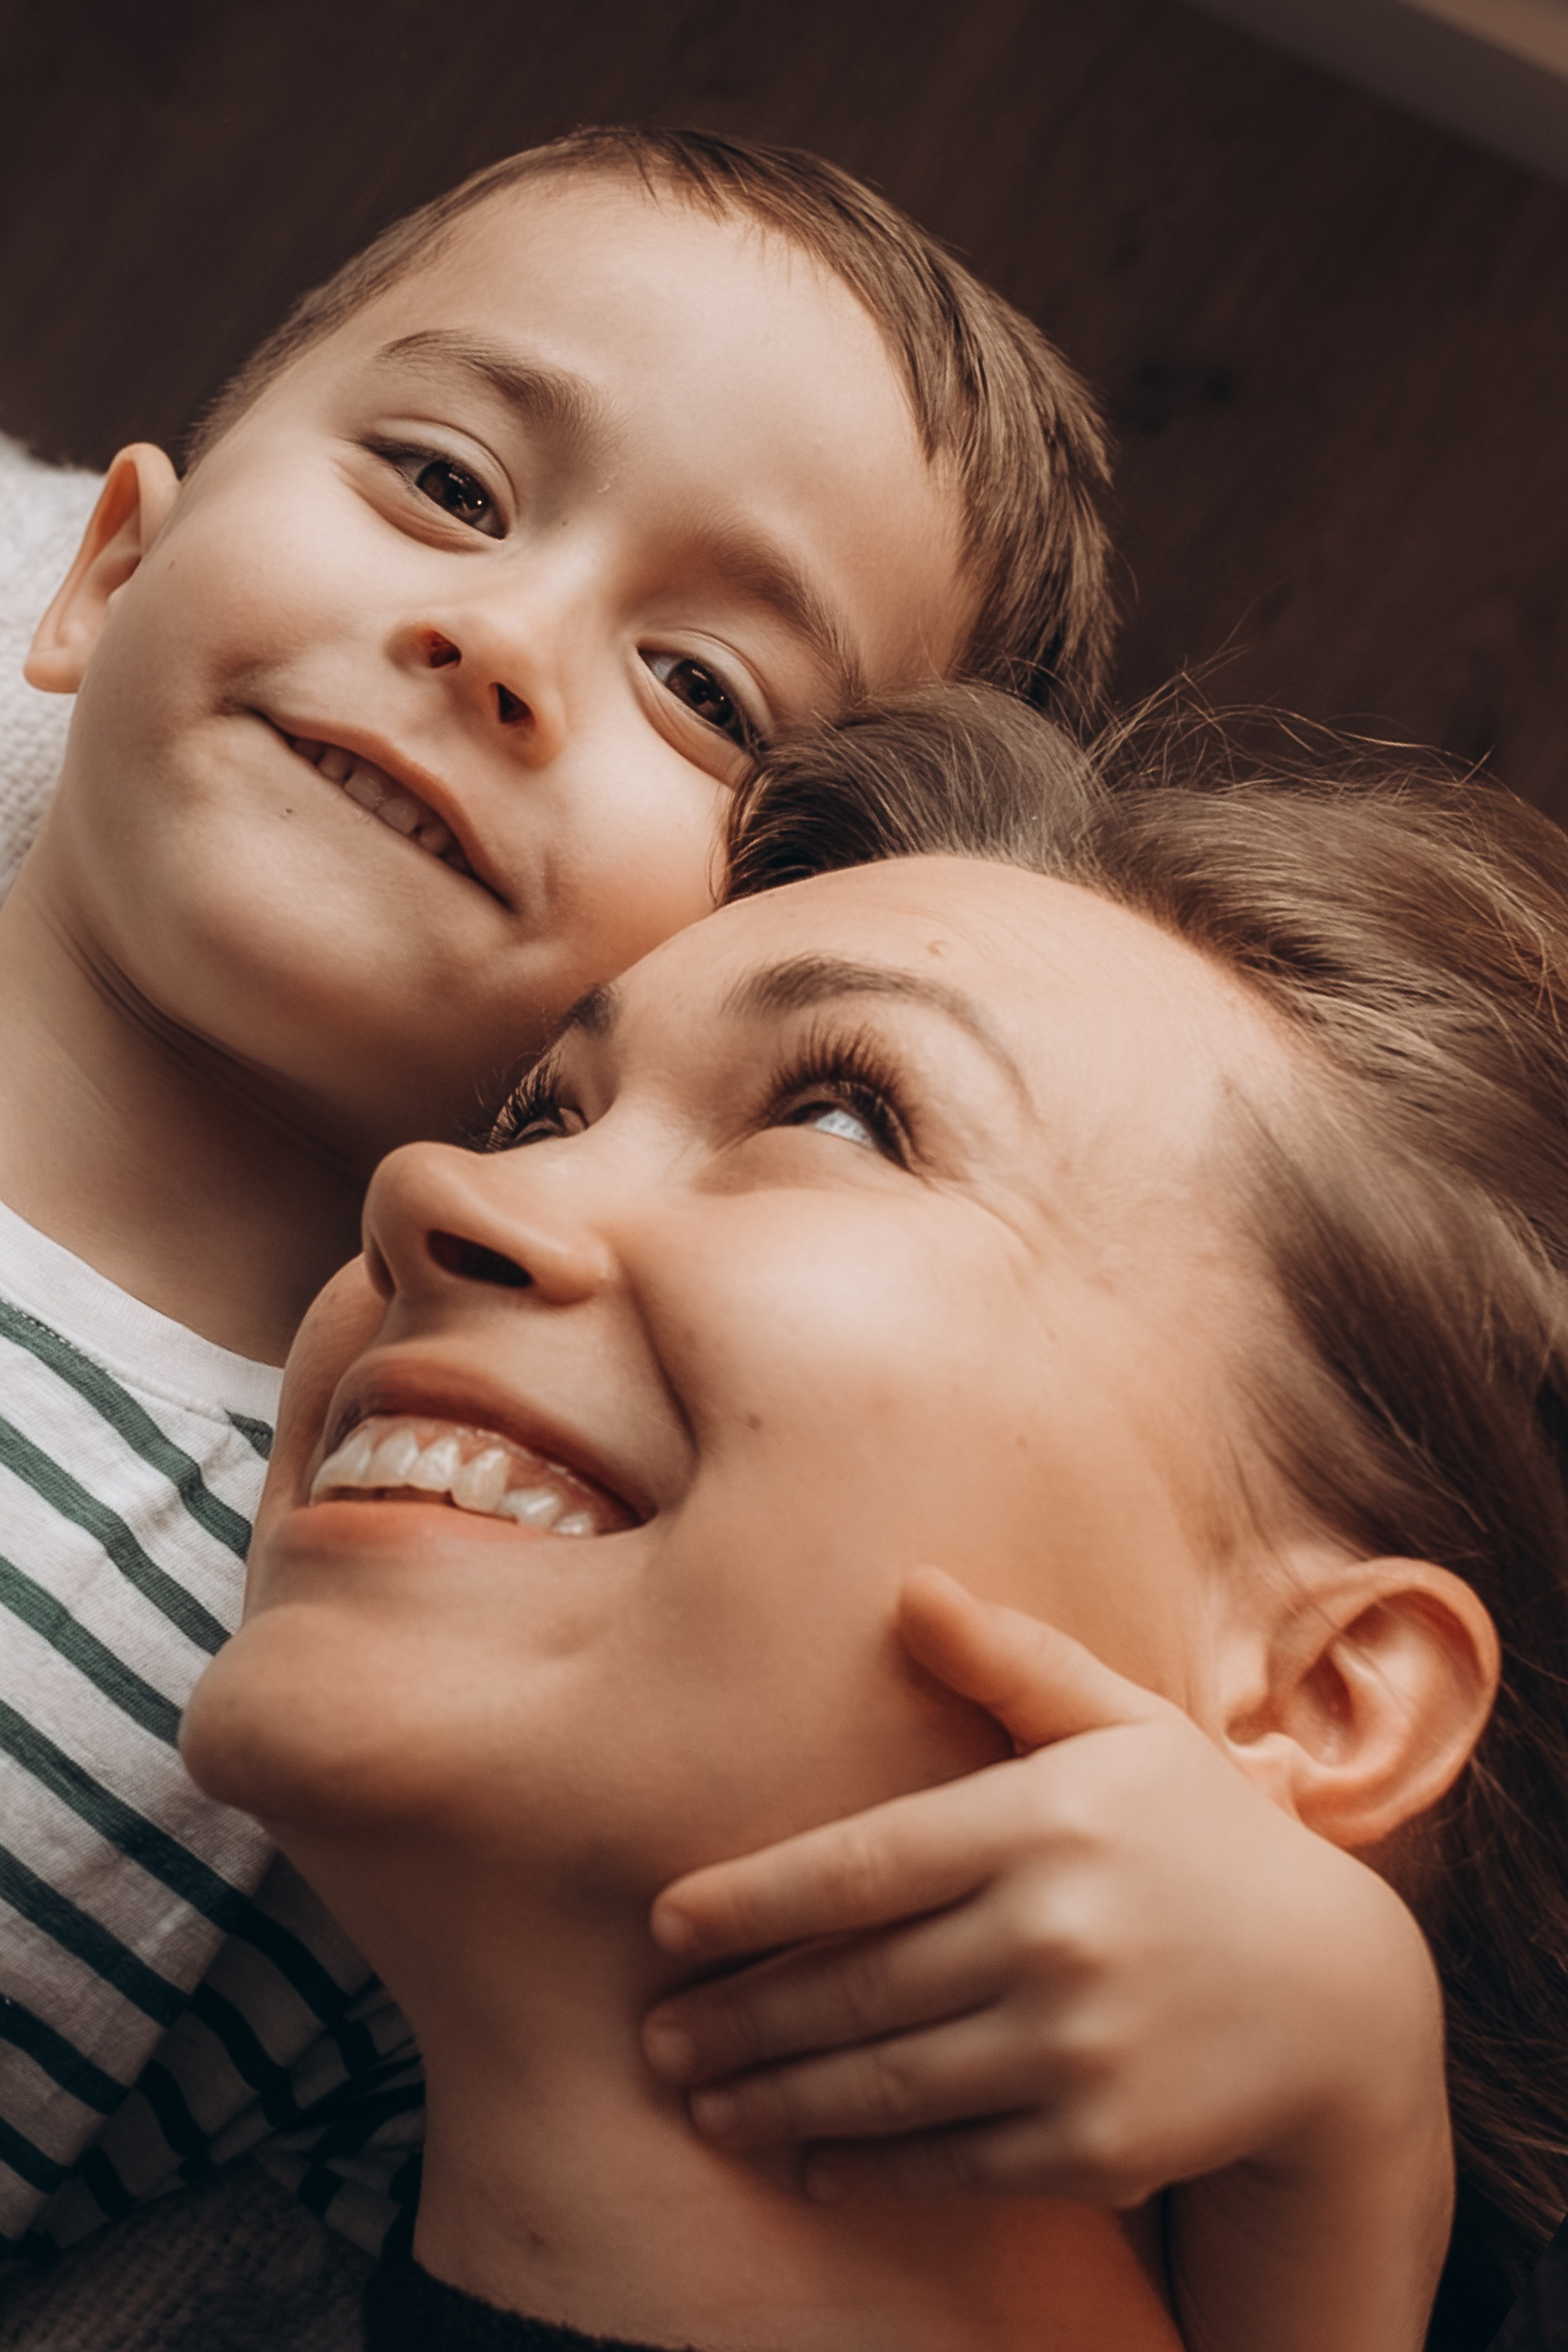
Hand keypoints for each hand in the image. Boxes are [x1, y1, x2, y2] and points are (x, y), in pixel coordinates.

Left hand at [642, 1569, 1442, 2212]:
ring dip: (776, 2099)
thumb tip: (910, 1584)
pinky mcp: (1100, 2145)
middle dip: (739, 2017)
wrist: (1340, 2000)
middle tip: (657, 2036)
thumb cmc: (1205, 1838)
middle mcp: (1053, 1935)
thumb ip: (1014, 1662)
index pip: (856, 1868)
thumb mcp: (1125, 1727)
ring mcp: (1076, 2048)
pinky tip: (805, 2159)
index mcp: (1043, 1821)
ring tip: (704, 2102)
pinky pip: (951, 2160)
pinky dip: (867, 2165)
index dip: (748, 1903)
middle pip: (852, 1985)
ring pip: (885, 2082)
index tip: (664, 1926)